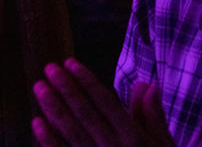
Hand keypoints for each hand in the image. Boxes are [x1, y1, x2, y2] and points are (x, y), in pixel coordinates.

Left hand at [32, 58, 172, 146]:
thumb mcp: (164, 145)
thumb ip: (153, 116)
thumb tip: (148, 83)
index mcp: (134, 138)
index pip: (107, 103)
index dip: (88, 82)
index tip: (70, 62)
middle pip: (87, 115)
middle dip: (67, 89)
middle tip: (49, 68)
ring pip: (73, 133)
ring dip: (54, 109)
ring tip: (39, 88)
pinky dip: (49, 142)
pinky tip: (37, 124)